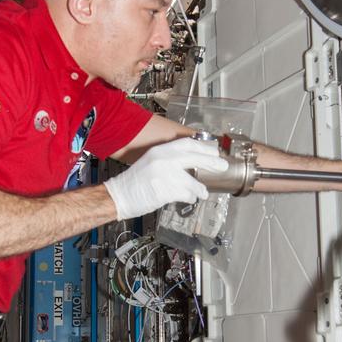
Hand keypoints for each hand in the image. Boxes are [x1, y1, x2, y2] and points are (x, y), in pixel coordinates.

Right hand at [104, 137, 228, 220]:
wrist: (119, 195)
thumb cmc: (134, 182)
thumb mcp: (151, 162)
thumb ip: (168, 160)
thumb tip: (191, 164)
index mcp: (160, 150)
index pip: (187, 143)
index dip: (203, 147)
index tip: (213, 152)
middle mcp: (163, 159)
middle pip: (195, 157)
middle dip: (212, 162)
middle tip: (222, 166)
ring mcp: (166, 175)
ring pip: (193, 181)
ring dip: (200, 188)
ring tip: (202, 192)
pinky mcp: (166, 191)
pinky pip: (186, 194)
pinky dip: (190, 197)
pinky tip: (189, 198)